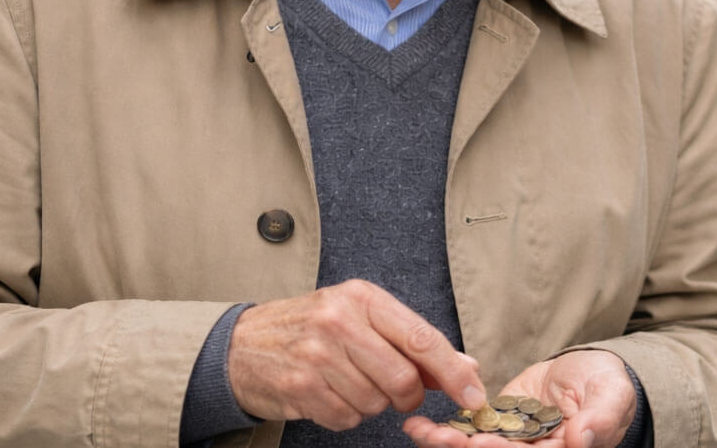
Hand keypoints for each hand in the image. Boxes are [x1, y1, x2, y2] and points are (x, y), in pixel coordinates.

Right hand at [226, 279, 486, 430]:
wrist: (242, 344)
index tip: (473, 394)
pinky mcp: (299, 386)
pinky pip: (346, 419)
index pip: (421, 338)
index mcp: (362, 297)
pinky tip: (328, 394)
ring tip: (347, 382)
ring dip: (370, 403)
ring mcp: (315, 354)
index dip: (453, 372)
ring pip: (375, 403)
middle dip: (406, 395)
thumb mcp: (361, 317)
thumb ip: (413, 341)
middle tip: (392, 389)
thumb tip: (467, 367)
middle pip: (403, 378)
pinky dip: (345, 414)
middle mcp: (338, 320)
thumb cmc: (312, 327)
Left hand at [402, 350, 636, 447]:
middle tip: (441, 438)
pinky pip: (469, 431)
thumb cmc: (607, 383)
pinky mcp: (496, 426)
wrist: (588, 370)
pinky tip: (418, 426)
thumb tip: (583, 441)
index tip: (483, 445)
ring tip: (420, 432)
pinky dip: (445, 430)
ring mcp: (513, 443)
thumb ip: (602, 418)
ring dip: (448, 444)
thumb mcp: (612, 394)